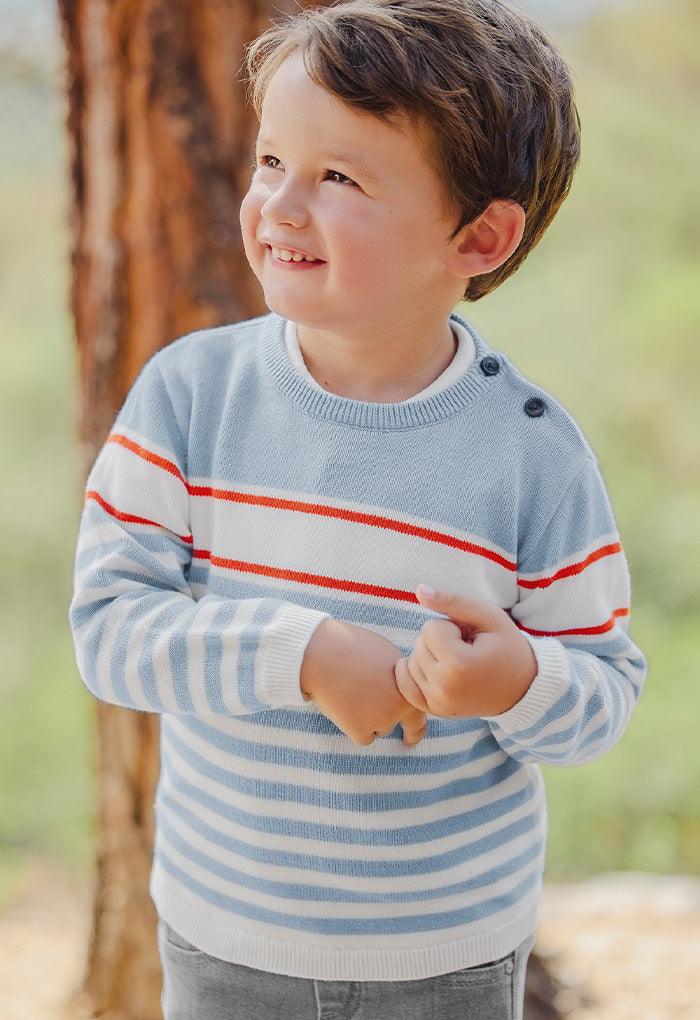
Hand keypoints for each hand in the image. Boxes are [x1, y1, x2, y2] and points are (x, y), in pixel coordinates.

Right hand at [300, 618, 426, 745]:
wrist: (323, 655)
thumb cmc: (350, 647)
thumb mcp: (386, 654)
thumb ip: (398, 676)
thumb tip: (401, 688)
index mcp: (409, 686)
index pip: (422, 710)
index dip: (420, 722)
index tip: (416, 732)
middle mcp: (400, 706)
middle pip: (412, 728)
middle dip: (410, 736)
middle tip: (408, 741)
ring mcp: (382, 720)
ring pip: (381, 728)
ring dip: (371, 719)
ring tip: (354, 695)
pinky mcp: (360, 730)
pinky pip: (363, 737)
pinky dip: (354, 727)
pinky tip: (344, 708)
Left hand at [395, 585, 536, 717]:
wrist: (523, 687)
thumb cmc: (507, 647)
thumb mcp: (487, 616)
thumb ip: (452, 601)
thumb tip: (419, 589)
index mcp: (459, 666)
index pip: (430, 628)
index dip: (451, 626)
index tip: (471, 638)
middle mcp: (444, 688)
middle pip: (418, 644)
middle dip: (440, 641)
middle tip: (467, 650)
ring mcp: (438, 703)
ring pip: (410, 662)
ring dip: (430, 657)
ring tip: (458, 662)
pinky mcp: (434, 711)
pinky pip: (404, 684)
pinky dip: (414, 672)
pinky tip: (434, 668)